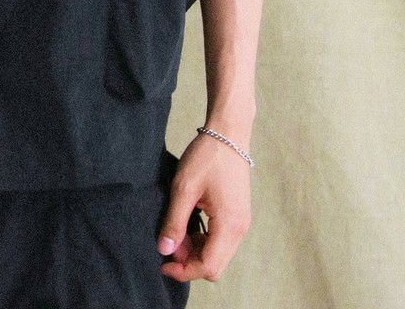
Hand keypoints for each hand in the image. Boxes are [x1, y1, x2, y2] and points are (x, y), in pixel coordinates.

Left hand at [155, 131, 251, 282]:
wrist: (228, 133)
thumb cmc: (207, 157)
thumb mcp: (184, 188)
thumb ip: (175, 221)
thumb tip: (164, 250)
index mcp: (229, 226)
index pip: (208, 266)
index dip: (184, 270)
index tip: (163, 262)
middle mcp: (240, 229)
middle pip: (214, 264)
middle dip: (189, 260)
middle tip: (168, 241)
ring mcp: (241, 222)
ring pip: (218, 253)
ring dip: (195, 249)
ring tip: (176, 230)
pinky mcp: (238, 215)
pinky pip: (221, 240)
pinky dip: (204, 239)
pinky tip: (189, 223)